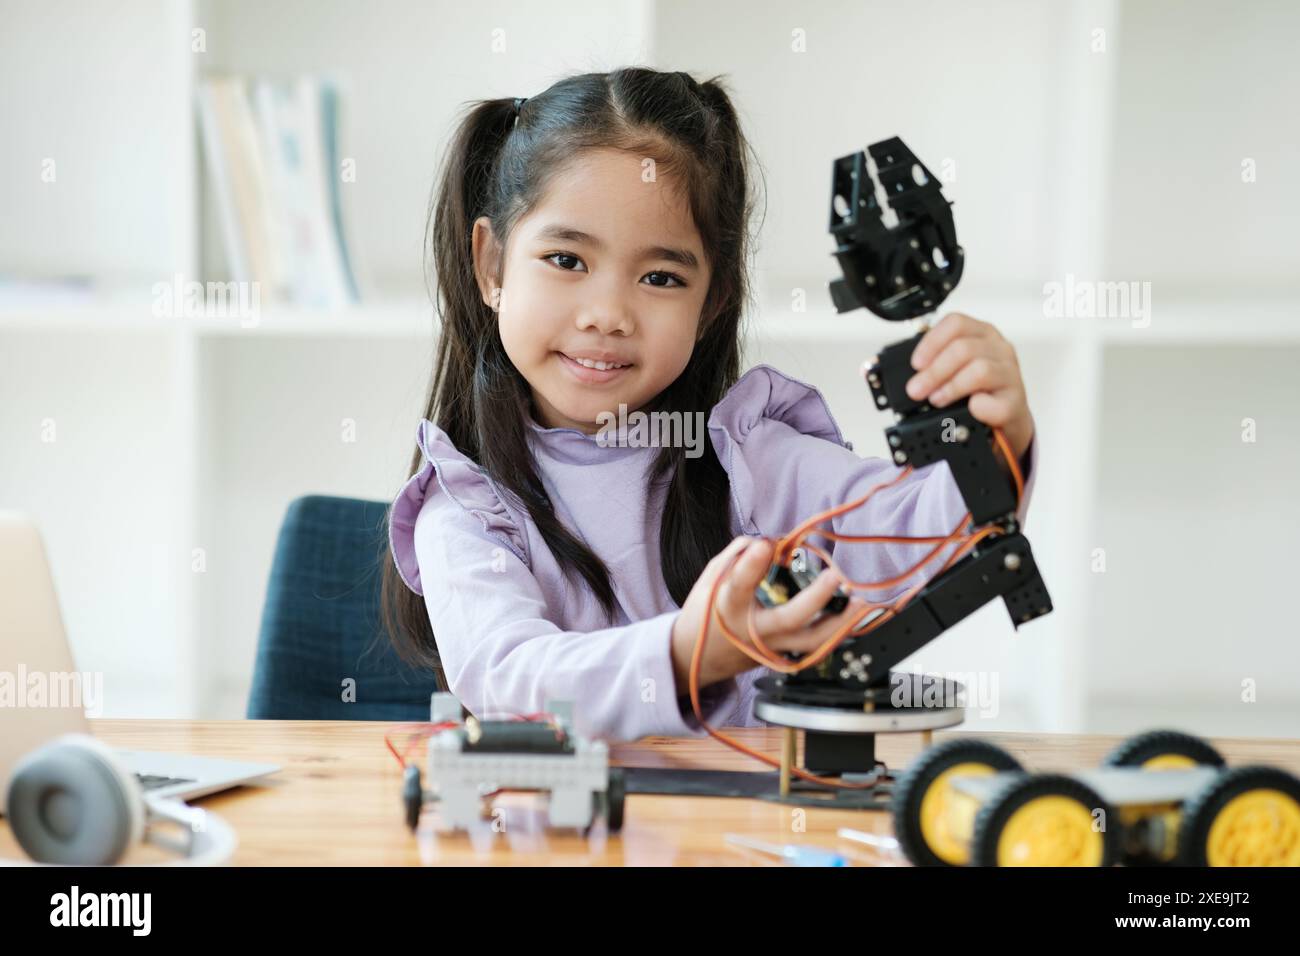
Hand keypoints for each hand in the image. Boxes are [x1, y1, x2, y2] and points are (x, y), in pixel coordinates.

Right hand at [670, 536, 868, 691]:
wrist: (699, 658)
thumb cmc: (706, 611)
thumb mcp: (711, 576)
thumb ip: (739, 554)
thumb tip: (774, 542)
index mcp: (728, 606)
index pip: (739, 586)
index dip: (751, 566)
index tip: (765, 545)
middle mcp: (753, 630)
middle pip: (790, 619)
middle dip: (816, 597)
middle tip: (835, 576)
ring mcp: (772, 647)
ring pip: (811, 641)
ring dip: (840, 623)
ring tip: (861, 604)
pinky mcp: (783, 655)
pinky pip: (815, 646)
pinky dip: (835, 632)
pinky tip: (852, 618)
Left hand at [905, 312, 1034, 461]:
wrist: (1007, 417)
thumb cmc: (978, 389)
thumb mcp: (958, 368)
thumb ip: (935, 364)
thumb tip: (898, 374)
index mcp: (982, 334)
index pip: (956, 323)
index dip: (931, 342)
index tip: (915, 364)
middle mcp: (999, 349)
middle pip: (964, 348)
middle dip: (934, 371)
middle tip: (916, 390)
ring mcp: (1010, 374)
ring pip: (979, 370)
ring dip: (951, 387)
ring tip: (937, 399)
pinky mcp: (1015, 401)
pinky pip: (993, 402)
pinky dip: (978, 407)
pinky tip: (970, 409)